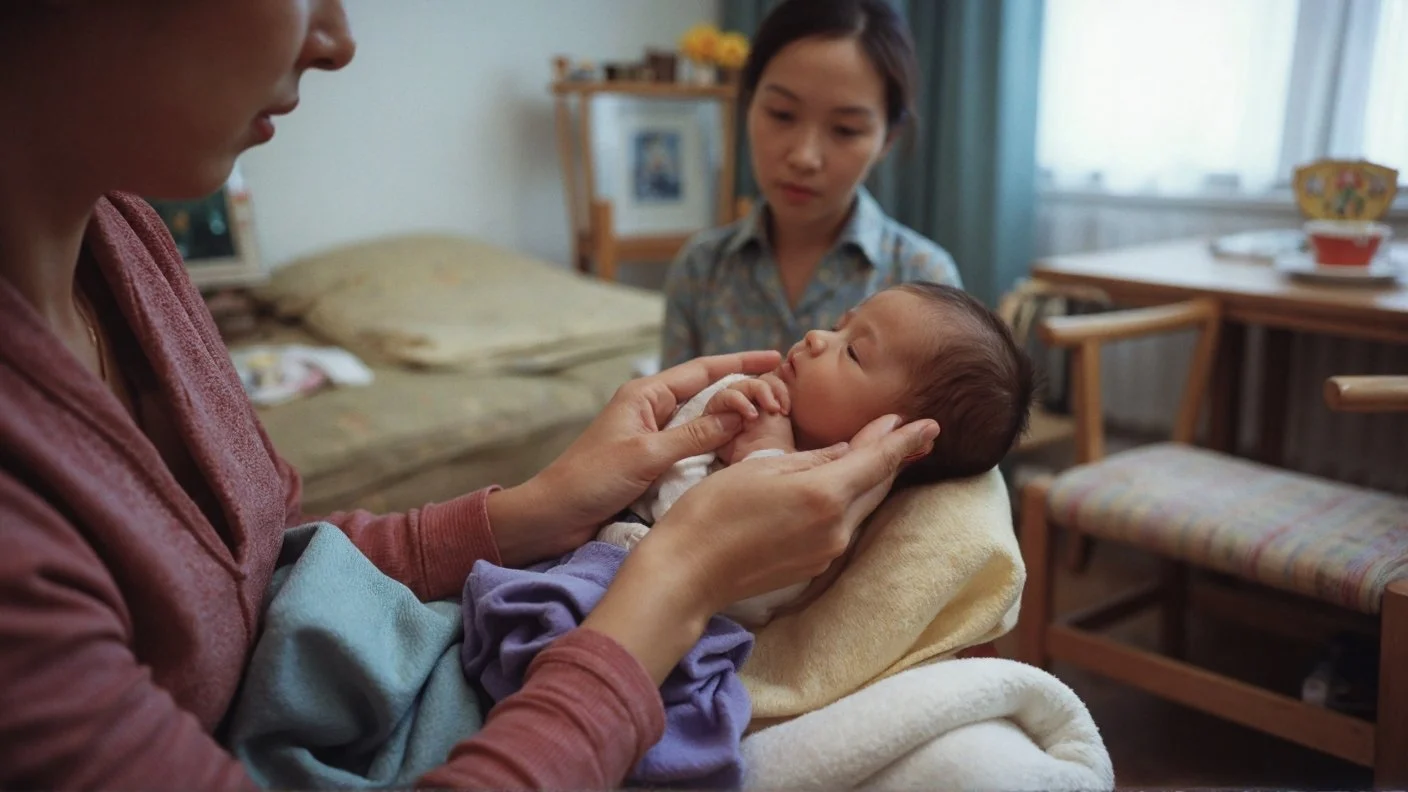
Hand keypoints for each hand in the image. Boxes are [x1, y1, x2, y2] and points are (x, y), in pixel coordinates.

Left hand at [486, 350, 781, 565]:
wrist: (550, 517)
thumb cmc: (589, 481)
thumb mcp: (646, 455)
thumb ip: (694, 435)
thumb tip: (740, 412)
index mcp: (646, 395)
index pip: (703, 369)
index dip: (740, 363)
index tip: (775, 357)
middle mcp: (652, 411)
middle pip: (707, 393)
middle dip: (744, 392)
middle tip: (782, 398)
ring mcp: (653, 438)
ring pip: (704, 423)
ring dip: (735, 422)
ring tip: (772, 423)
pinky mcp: (653, 465)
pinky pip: (695, 449)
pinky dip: (719, 448)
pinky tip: (741, 454)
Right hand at [582, 413, 939, 681]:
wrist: (688, 571)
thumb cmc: (714, 510)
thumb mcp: (762, 467)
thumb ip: (813, 459)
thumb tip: (849, 451)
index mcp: (824, 494)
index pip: (879, 461)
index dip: (906, 440)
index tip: (931, 423)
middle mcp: (836, 527)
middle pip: (877, 485)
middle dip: (894, 457)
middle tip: (913, 432)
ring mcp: (827, 551)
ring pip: (862, 506)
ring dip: (872, 480)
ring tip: (877, 453)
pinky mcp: (815, 566)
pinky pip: (843, 525)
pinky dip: (849, 502)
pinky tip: (841, 488)